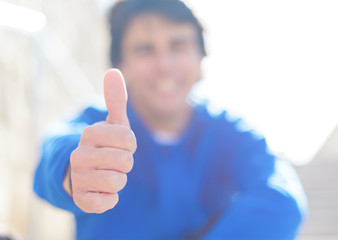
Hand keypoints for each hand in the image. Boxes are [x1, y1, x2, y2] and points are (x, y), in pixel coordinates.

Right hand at [67, 69, 136, 212]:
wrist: (86, 173)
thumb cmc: (106, 146)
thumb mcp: (113, 123)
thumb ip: (115, 100)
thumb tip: (113, 71)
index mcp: (89, 134)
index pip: (128, 139)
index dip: (130, 143)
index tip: (122, 144)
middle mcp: (79, 155)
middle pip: (125, 161)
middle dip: (126, 163)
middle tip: (115, 161)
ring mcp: (78, 178)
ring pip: (118, 181)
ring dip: (120, 179)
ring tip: (109, 174)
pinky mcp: (81, 200)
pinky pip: (108, 201)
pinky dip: (111, 197)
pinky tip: (102, 190)